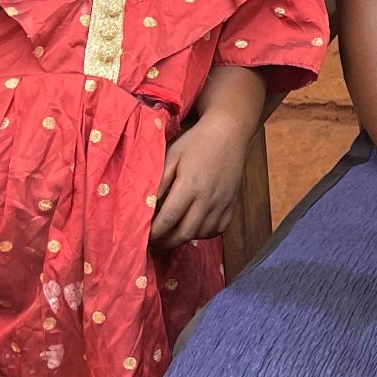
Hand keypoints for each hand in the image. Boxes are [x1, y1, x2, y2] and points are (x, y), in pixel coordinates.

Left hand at [151, 116, 248, 248]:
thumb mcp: (171, 156)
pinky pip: (219, 229)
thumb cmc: (195, 142)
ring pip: (202, 234)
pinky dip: (204, 234)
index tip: (144, 237)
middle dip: (167, 242)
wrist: (228, 133)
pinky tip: (193, 228)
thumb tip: (145, 206)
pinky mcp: (232, 204)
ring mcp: (222, 203)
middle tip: (154, 243)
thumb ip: (159, 182)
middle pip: (185, 233)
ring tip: (171, 236)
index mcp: (190, 186)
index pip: (168, 219)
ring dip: (184, 239)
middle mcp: (208, 199)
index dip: (154, 233)